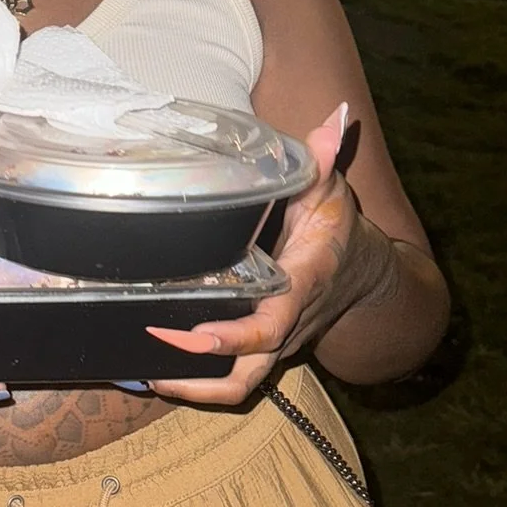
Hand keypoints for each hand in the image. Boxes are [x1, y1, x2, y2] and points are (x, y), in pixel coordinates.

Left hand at [144, 102, 391, 407]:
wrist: (367, 276)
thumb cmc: (340, 229)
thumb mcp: (333, 189)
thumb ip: (325, 159)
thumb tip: (333, 118)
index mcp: (302, 286)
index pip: (268, 324)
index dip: (231, 336)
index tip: (190, 332)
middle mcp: (288, 325)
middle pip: (244, 375)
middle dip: (195, 377)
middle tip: (147, 353)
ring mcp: (276, 344)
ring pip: (235, 386)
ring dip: (189, 388)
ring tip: (140, 372)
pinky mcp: (264, 349)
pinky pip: (231, 377)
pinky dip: (194, 380)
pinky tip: (153, 368)